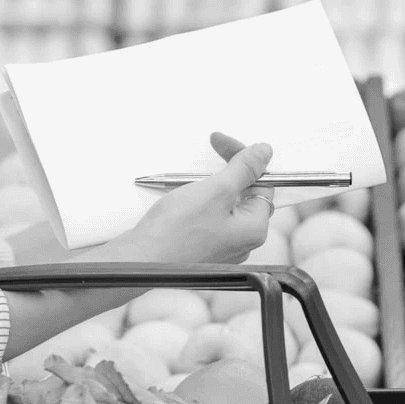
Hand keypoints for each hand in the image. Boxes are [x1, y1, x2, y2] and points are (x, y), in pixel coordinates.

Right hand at [123, 134, 274, 264]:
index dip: (243, 158)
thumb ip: (244, 169)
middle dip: (229, 170)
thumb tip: (264, 153)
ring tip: (191, 182)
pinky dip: (200, 201)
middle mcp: (242, 242)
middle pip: (245, 193)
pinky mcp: (202, 247)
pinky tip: (185, 199)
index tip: (222, 143)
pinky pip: (209, 217)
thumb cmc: (175, 233)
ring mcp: (222, 246)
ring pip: (226, 204)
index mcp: (254, 229)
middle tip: (210, 152)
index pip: (262, 183)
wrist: (140, 260)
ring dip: (211, 185)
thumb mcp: (216, 190)